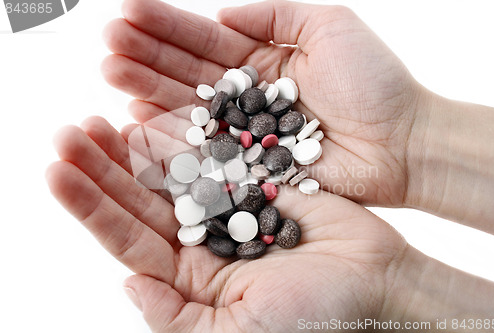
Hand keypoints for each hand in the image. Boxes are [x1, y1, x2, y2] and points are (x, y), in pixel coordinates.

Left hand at [47, 116, 409, 330]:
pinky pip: (211, 159)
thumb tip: (130, 284)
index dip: (92, 206)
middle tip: (70, 132)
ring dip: (135, 150)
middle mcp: (201, 244)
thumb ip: (175, 318)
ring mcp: (226, 211)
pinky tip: (155, 119)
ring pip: (169, 177)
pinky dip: (184, 141)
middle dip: (102, 169)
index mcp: (190, 282)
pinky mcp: (253, 185)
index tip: (59, 171)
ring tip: (102, 120)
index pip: (128, 240)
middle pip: (140, 202)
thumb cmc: (316, 319)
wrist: (376, 283)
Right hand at [102, 0, 424, 206]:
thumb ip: (275, 13)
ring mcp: (245, 133)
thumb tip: (221, 14)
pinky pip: (203, 149)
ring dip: (148, 89)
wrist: (402, 144)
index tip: (127, 11)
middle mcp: (247, 96)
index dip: (167, 26)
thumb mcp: (329, 26)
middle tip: (106, 43)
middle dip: (146, 55)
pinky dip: (171, 135)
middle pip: (189, 72)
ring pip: (189, 108)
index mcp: (264, 60)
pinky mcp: (249, 166)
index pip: (206, 41)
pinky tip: (137, 119)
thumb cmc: (375, 84)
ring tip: (110, 71)